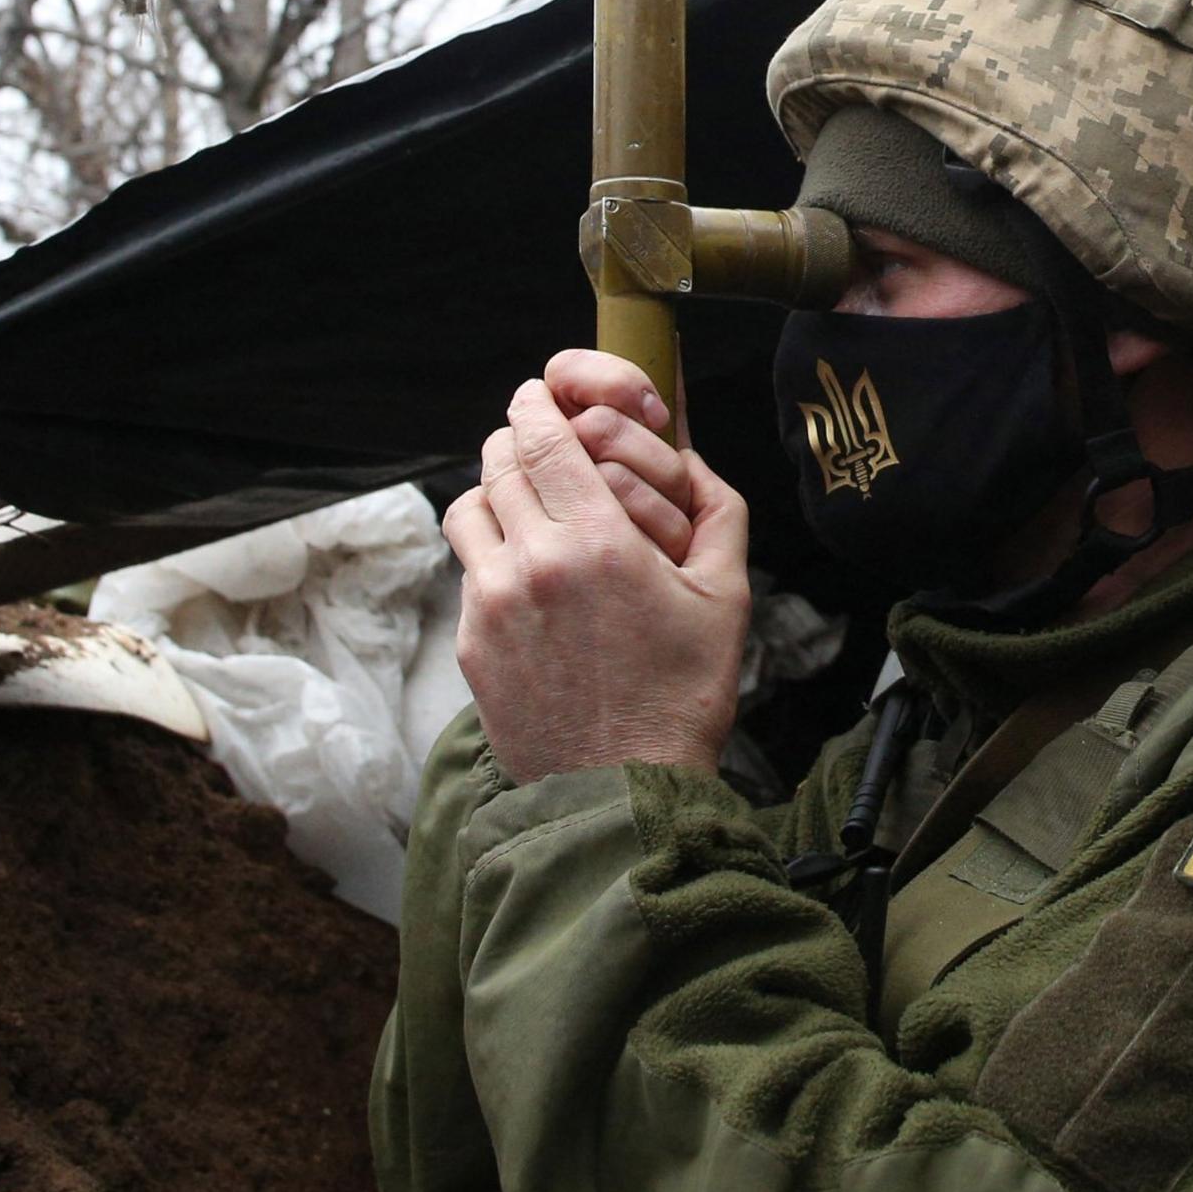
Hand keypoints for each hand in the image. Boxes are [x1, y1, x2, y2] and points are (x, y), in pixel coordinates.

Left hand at [447, 373, 751, 778]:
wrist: (622, 793)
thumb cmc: (681, 697)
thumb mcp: (724, 596)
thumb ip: (716, 508)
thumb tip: (690, 454)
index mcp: (597, 542)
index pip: (539, 433)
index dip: (539, 403)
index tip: (546, 398)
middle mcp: (531, 563)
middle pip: (497, 459)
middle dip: (522, 442)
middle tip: (549, 453)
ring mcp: (490, 604)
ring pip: (468, 507)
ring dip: (498, 495)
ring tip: (533, 514)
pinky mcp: (469, 643)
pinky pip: (468, 570)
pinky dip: (492, 557)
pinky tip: (532, 583)